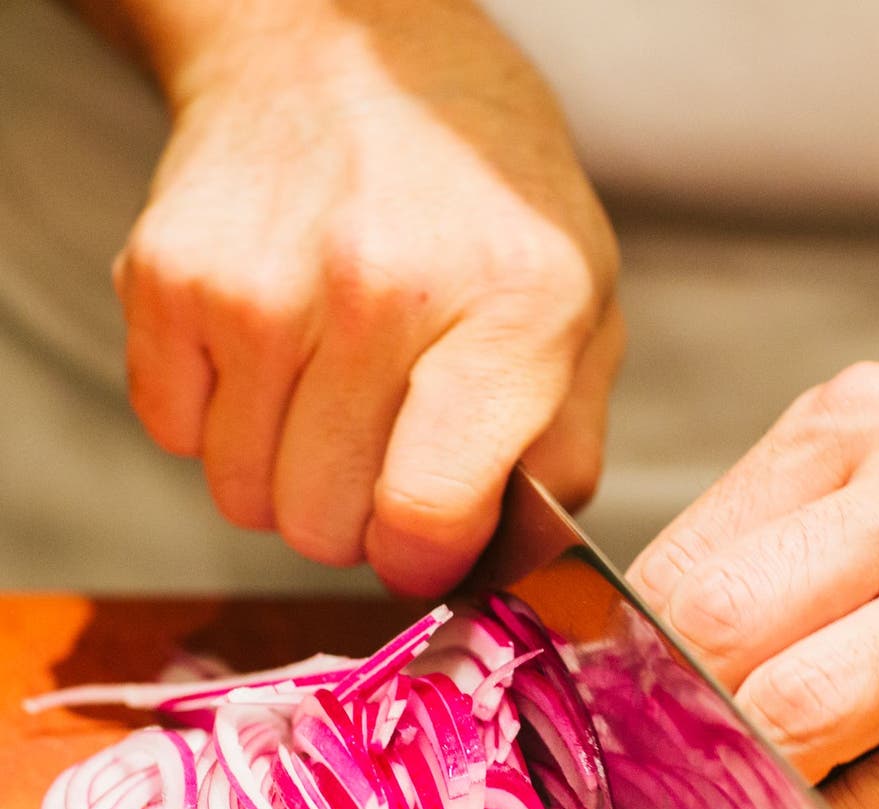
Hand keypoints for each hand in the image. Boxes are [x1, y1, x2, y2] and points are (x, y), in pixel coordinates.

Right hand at [112, 0, 620, 594]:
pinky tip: (269, 352)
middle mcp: (379, 291)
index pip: (427, 514)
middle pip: (324, 527)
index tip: (424, 543)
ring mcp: (259, 283)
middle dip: (357, 517)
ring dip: (286, 474)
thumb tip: (507, 561)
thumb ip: (563, 448)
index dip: (422, 561)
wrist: (340, 48)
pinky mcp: (167, 276)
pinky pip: (178, 437)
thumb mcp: (583, 305)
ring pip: (246, 498)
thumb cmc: (477, 197)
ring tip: (328, 390)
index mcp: (510, 307)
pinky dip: (221, 420)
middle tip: (383, 446)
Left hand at [629, 362, 878, 808]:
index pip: (683, 558)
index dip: (621, 655)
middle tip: (639, 772)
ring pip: (797, 716)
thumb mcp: (867, 507)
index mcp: (853, 428)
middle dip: (665, 718)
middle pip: (723, 626)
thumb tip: (614, 675)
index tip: (599, 716)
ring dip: (737, 783)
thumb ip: (754, 565)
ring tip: (716, 806)